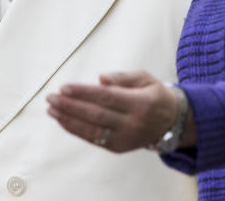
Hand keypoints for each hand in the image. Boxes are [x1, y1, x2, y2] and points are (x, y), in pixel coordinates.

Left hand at [46, 70, 176, 152]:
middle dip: (70, 106)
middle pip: (96, 115)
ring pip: (92, 130)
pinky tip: (62, 120)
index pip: (106, 98)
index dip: (83, 93)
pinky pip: (93, 139)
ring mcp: (125, 138)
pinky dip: (75, 130)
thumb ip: (123, 77)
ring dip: (68, 120)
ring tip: (51, 109)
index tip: (64, 87)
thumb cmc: (154, 95)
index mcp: (140, 103)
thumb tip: (100, 78)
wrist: (172, 122)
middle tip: (51, 98)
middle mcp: (132, 124)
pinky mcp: (118, 147)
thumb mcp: (145, 78)